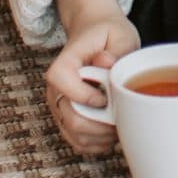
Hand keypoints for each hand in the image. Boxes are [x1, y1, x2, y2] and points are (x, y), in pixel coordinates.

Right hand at [45, 10, 139, 157]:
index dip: (85, 95)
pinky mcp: (66, 119)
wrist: (94, 34)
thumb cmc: (107, 34)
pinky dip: (97, 143)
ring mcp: (60, 106)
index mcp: (64, 63)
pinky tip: (111, 132)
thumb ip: (117, 49)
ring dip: (101, 136)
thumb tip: (106, 63)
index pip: (61, 81)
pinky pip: (78, 142)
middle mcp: (56, 88)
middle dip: (101, 124)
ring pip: (75, 134)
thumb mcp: (119, 34)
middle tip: (121, 116)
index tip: (106, 98)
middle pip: (70, 118)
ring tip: (119, 122)